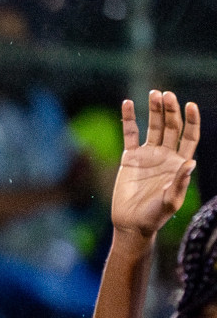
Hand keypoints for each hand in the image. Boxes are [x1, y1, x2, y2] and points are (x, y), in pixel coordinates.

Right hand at [112, 90, 199, 238]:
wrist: (131, 224)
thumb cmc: (155, 216)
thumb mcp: (172, 201)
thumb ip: (180, 183)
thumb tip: (190, 164)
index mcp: (180, 163)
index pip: (190, 135)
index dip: (191, 120)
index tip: (189, 105)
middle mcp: (166, 155)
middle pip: (171, 126)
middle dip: (170, 110)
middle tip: (166, 95)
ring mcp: (148, 154)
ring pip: (153, 126)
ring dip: (154, 109)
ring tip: (155, 94)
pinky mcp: (129, 157)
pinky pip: (129, 134)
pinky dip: (128, 119)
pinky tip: (127, 103)